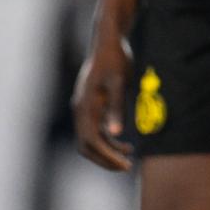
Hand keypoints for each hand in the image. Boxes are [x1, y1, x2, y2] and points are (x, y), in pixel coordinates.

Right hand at [72, 31, 134, 171]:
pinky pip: (94, 130)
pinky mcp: (90, 106)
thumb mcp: (120, 82)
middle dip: (105, 159)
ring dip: (107, 151)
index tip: (124, 165)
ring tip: (129, 156)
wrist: (108, 42)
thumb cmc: (116, 60)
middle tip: (127, 167)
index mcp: (85, 106)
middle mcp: (80, 110)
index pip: (91, 141)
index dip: (106, 156)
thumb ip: (116, 107)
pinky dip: (107, 140)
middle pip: (86, 145)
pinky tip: (124, 142)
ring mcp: (83, 108)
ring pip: (90, 140)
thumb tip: (116, 132)